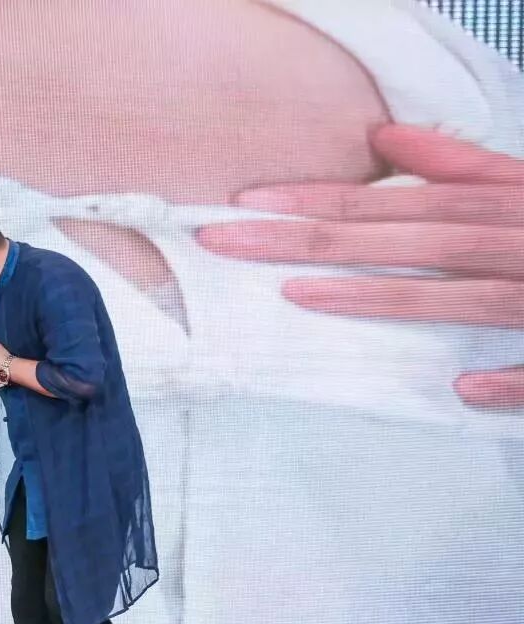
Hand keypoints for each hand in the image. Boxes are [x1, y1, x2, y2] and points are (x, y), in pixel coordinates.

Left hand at [197, 123, 523, 409]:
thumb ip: (466, 164)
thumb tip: (386, 136)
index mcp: (502, 205)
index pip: (393, 201)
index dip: (318, 199)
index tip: (246, 201)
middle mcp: (518, 239)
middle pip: (403, 237)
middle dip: (309, 236)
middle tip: (226, 239)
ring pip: (463, 293)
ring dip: (385, 296)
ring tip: (302, 295)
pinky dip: (521, 376)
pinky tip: (470, 390)